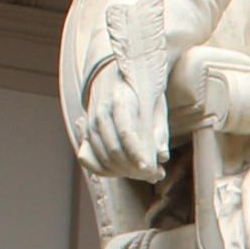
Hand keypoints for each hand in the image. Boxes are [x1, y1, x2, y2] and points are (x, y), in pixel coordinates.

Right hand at [81, 67, 168, 181]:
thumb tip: (163, 157)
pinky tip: (127, 171)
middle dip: (135, 168)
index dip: (137, 154)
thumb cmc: (139, 90)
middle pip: (114, 149)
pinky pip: (90, 159)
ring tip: (148, 174)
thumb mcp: (156, 104)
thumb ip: (159, 130)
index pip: (126, 132)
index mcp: (120, 99)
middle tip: (157, 174)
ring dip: (126, 171)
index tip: (151, 169)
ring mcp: (90, 123)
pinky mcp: (86, 133)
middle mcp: (100, 112)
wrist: (112, 74)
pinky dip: (108, 171)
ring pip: (103, 156)